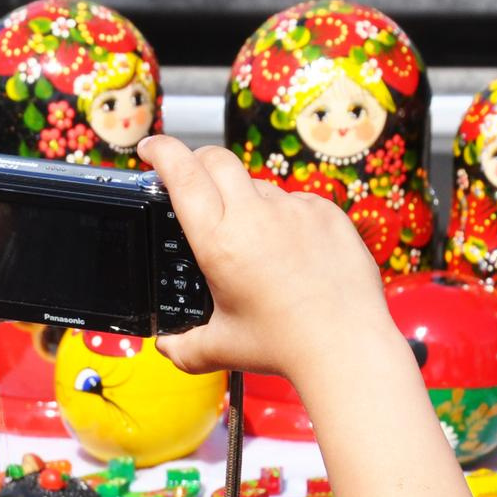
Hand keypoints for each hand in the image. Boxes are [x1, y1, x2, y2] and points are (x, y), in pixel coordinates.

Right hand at [136, 135, 397, 384]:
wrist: (346, 346)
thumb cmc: (283, 346)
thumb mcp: (218, 349)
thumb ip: (181, 346)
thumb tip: (165, 343)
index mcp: (219, 241)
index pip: (182, 174)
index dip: (161, 151)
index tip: (151, 147)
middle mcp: (255, 215)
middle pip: (216, 159)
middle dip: (196, 160)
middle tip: (190, 179)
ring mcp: (295, 209)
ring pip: (256, 185)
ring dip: (242, 198)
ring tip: (251, 243)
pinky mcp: (326, 212)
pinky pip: (294, 202)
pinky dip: (282, 217)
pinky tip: (288, 252)